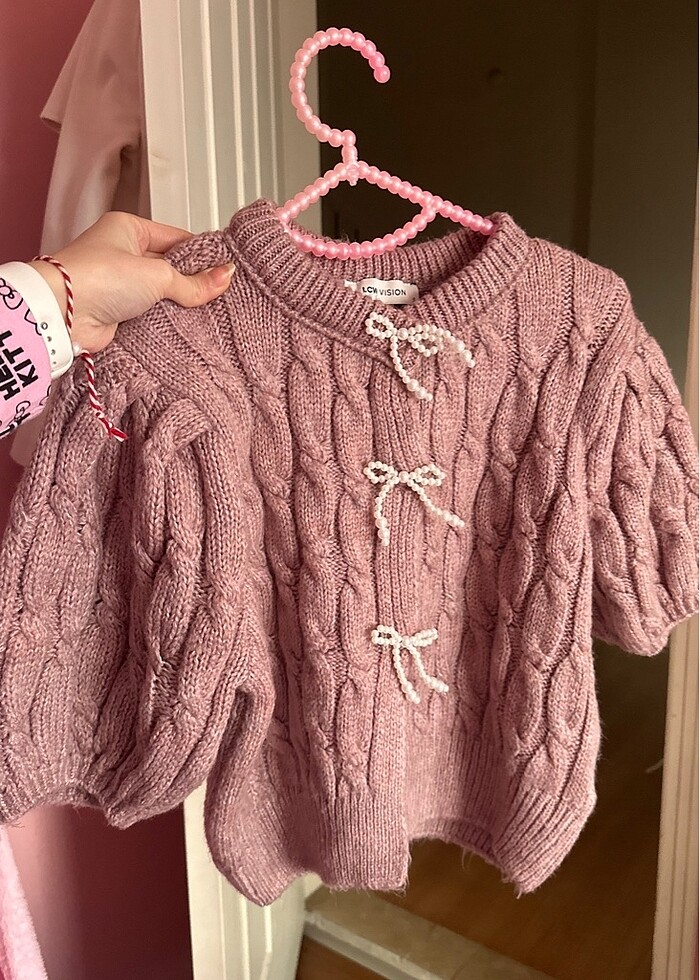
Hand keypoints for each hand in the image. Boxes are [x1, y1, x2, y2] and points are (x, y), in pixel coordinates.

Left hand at [29, 212, 234, 353]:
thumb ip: (193, 282)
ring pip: (162, 293)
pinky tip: (187, 326)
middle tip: (222, 294)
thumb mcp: (157, 275)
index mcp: (130, 229)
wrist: (63, 314)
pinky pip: (151, 313)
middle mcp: (123, 253)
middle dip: (193, 282)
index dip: (202, 255)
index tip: (226, 269)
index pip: (177, 238)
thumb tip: (225, 277)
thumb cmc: (98, 278)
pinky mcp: (118, 311)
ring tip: (210, 312)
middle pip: (171, 267)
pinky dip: (166, 320)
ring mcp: (120, 283)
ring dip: (180, 304)